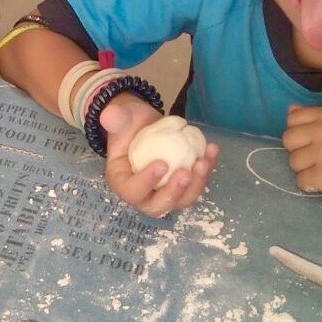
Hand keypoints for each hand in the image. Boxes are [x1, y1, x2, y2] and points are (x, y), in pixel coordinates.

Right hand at [100, 95, 218, 216]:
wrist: (143, 123)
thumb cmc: (127, 124)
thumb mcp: (119, 118)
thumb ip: (114, 118)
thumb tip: (110, 115)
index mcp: (122, 182)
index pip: (132, 192)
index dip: (146, 183)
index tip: (161, 164)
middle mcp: (143, 194)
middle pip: (159, 206)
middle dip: (174, 193)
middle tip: (186, 172)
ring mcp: (165, 191)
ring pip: (182, 200)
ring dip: (197, 185)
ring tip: (204, 161)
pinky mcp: (182, 184)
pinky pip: (196, 183)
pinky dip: (207, 169)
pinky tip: (212, 150)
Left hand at [281, 104, 321, 205]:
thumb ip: (317, 117)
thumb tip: (290, 109)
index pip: (292, 119)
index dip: (300, 133)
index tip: (314, 142)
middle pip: (288, 140)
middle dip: (299, 151)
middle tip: (319, 159)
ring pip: (293, 162)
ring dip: (306, 170)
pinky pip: (301, 181)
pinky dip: (311, 185)